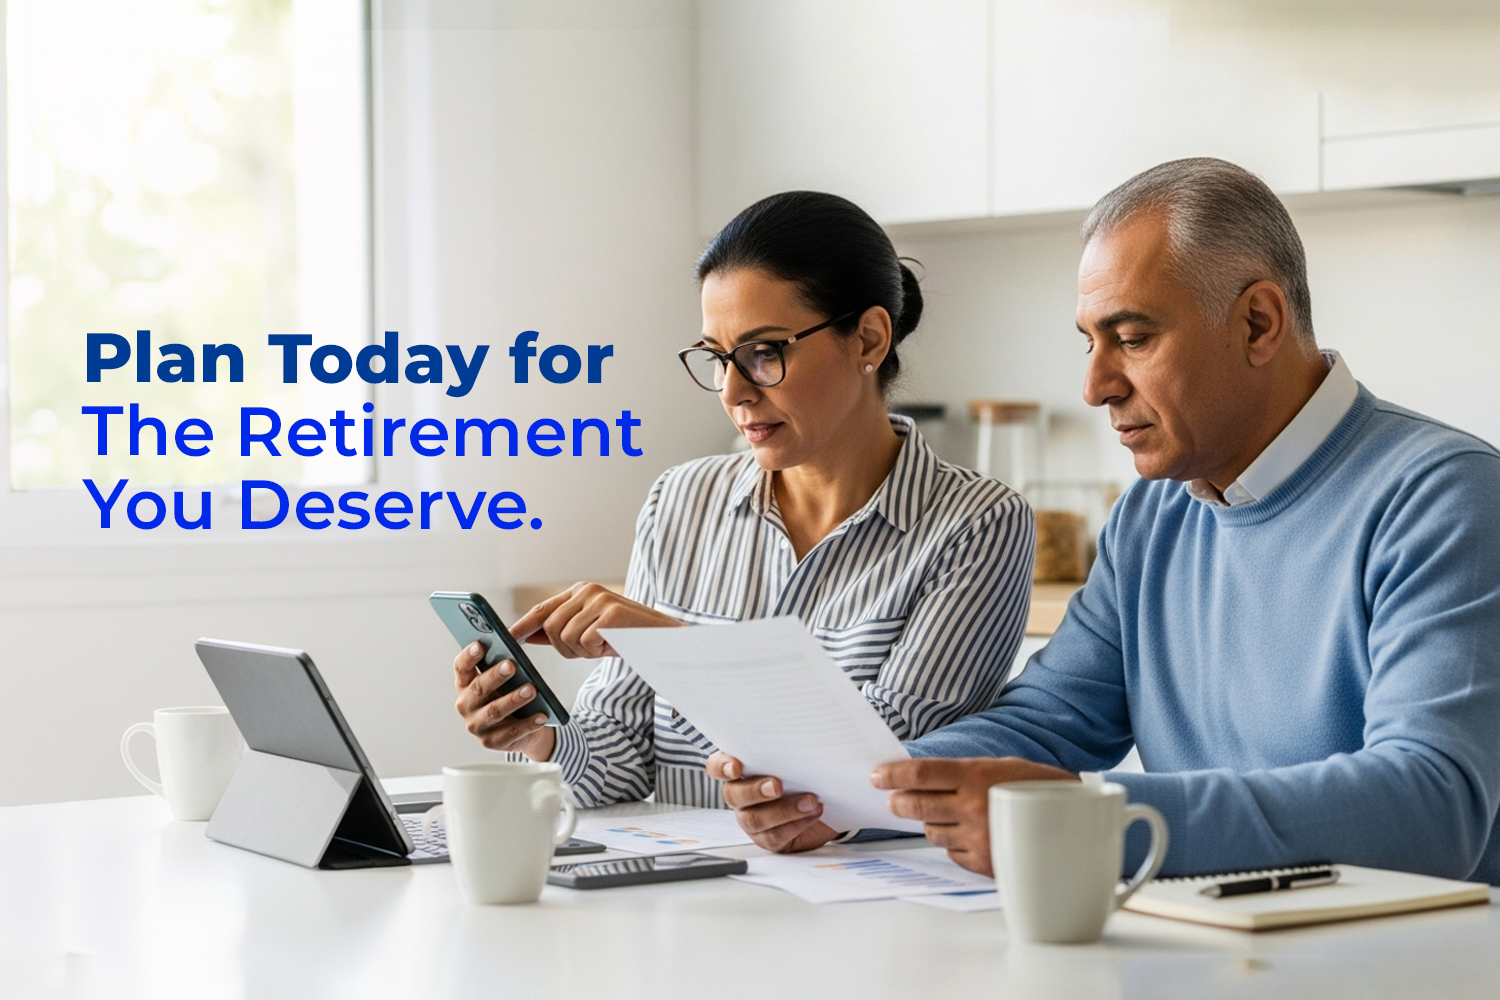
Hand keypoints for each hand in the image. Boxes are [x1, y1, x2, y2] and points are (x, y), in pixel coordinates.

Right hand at [453, 641, 556, 758]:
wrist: (521, 727)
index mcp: (465, 684)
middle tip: (512, 665)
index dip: (468, 656)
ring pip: (494, 711)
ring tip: (531, 689)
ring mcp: (477, 725)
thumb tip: (513, 649)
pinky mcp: (492, 742)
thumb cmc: (509, 694)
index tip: (479, 644)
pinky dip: (528, 724)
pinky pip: (511, 733)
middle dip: (495, 676)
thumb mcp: (505, 680)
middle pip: (478, 688)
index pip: (461, 668)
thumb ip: (503, 665)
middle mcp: (466, 705)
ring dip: (513, 699)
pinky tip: (541, 715)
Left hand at [510, 582, 680, 658]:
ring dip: (582, 651)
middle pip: (550, 627)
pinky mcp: (609, 613)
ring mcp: (598, 600)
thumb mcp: (590, 632)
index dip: (523, 625)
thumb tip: (527, 635)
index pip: (543, 608)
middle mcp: (587, 591)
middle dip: (565, 647)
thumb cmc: (626, 637)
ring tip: (604, 645)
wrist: (665, 639)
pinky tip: (612, 643)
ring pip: (566, 637)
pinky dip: (597, 650)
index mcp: (581, 592)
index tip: (508, 638)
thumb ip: (561, 629)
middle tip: (590, 649)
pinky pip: (584, 642)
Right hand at [707, 752, 838, 852]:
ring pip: (755, 819)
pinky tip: (813, 813)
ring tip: (810, 802)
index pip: (716, 766)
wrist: (825, 800)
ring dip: (784, 810)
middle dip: (756, 790)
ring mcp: (751, 819)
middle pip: (733, 795)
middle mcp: (740, 795)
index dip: (722, 767)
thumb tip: (800, 736)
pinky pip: (775, 836)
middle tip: (777, 786)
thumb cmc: (804, 772)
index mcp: (739, 770)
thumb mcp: (794, 757)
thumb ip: (786, 749)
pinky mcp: (768, 838)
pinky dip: (797, 824)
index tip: (736, 767)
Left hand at [870, 757, 1077, 874]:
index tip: (876, 776)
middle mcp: (974, 808)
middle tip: (893, 798)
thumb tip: (918, 776)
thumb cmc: (1038, 787)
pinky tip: (969, 834)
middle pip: (916, 805)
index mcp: (977, 776)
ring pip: (932, 832)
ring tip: (947, 814)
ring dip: (932, 823)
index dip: (892, 774)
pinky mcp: (985, 864)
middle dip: (899, 801)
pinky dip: (954, 844)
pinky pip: (952, 854)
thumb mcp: (1000, 767)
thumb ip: (960, 773)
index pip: (921, 774)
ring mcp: (979, 839)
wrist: (1078, 819)